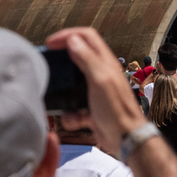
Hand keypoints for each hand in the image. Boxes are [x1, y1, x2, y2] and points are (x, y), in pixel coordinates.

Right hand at [48, 26, 144, 156]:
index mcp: (105, 62)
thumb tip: (72, 40)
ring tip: (56, 94)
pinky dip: (70, 113)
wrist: (127, 142)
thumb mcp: (100, 81)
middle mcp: (101, 73)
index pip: (86, 36)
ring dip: (64, 89)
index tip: (51, 43)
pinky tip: (73, 118)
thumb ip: (87, 59)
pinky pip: (74, 105)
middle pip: (78, 56)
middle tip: (49, 63)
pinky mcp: (91, 107)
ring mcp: (96, 90)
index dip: (67, 35)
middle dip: (62, 60)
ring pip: (73, 82)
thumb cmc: (117, 111)